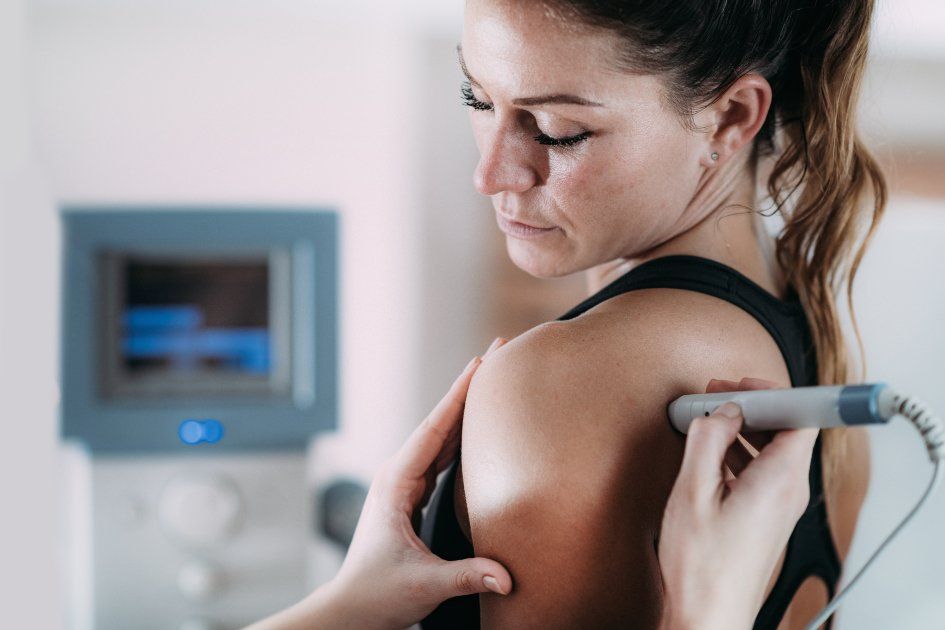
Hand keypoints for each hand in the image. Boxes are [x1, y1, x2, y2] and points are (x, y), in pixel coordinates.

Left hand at [247, 338, 511, 629]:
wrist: (351, 611)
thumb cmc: (377, 594)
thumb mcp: (425, 584)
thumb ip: (467, 574)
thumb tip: (507, 576)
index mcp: (396, 482)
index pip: (435, 428)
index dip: (460, 393)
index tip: (482, 360)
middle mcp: (399, 474)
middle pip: (440, 422)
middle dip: (468, 389)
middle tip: (497, 354)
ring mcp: (404, 484)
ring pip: (441, 436)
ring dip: (466, 409)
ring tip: (493, 382)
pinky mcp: (411, 496)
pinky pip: (441, 456)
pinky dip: (461, 437)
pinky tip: (479, 429)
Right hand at [658, 377, 817, 629]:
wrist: (709, 613)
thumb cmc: (703, 564)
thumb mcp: (693, 492)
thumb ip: (706, 441)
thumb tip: (719, 412)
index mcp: (780, 480)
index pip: (801, 417)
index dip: (774, 391)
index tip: (741, 384)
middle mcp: (789, 491)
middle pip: (787, 430)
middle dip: (752, 405)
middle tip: (716, 394)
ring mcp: (780, 506)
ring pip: (773, 451)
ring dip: (743, 429)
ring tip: (707, 418)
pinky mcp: (766, 517)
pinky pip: (762, 471)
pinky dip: (739, 453)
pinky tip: (709, 452)